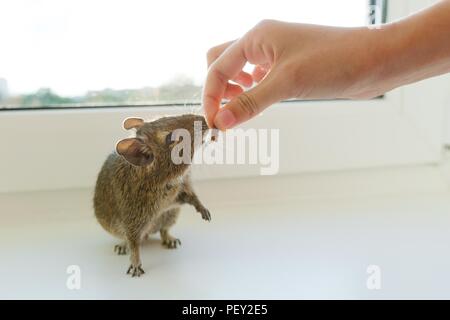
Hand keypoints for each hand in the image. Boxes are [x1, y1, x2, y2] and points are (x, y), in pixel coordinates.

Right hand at [203, 20, 382, 129]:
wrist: (374, 61)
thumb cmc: (335, 61)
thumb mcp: (287, 83)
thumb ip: (250, 103)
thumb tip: (221, 122)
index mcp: (256, 37)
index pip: (217, 67)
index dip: (211, 97)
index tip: (214, 124)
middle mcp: (262, 43)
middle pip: (221, 64)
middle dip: (217, 90)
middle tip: (224, 116)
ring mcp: (274, 54)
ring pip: (238, 72)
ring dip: (233, 92)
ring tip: (240, 111)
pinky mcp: (287, 67)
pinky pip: (257, 79)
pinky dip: (251, 93)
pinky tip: (259, 103)